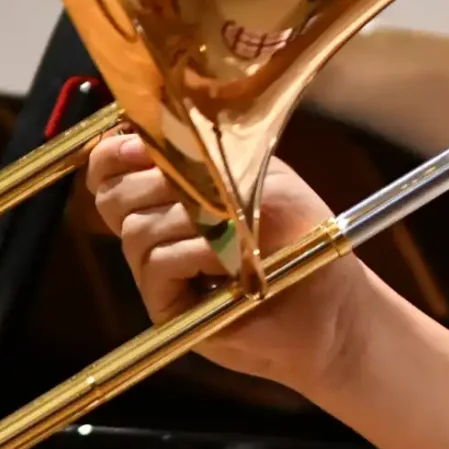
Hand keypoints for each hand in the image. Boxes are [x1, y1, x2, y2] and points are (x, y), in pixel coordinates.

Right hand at [86, 133, 371, 396]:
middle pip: (115, 195)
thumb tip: (149, 143)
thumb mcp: (265, 183)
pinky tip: (228, 259)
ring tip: (232, 227)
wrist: (335, 305)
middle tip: (182, 181)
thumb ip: (211, 160)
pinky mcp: (168, 305)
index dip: (113, 152)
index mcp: (177, 192)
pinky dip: (191, 252)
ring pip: (135, 227)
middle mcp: (162, 229)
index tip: (136, 143)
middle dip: (145, 180)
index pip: (115, 166)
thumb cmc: (306, 238)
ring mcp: (162, 270)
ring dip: (182, 217)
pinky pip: (156, 263)